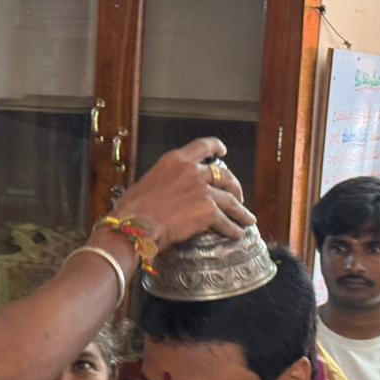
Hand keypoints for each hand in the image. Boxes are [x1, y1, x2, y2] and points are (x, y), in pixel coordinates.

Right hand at [112, 137, 254, 245]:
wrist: (134, 226)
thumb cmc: (133, 210)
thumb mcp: (147, 183)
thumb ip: (165, 182)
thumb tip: (169, 192)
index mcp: (175, 161)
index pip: (202, 146)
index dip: (216, 147)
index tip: (223, 151)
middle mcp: (192, 171)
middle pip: (224, 175)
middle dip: (234, 186)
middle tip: (237, 196)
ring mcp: (202, 190)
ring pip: (230, 200)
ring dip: (240, 211)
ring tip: (246, 219)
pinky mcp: (208, 210)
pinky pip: (226, 221)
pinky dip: (233, 228)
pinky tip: (236, 232)